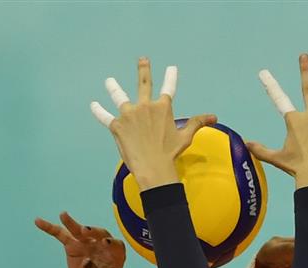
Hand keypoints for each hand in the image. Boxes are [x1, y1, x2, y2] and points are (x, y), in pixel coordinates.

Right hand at [35, 212, 124, 267]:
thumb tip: (86, 262)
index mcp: (116, 257)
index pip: (116, 246)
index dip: (112, 243)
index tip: (105, 242)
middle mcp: (102, 246)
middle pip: (100, 235)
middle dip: (93, 232)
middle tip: (85, 231)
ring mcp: (87, 243)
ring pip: (80, 232)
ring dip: (72, 224)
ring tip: (63, 215)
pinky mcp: (73, 245)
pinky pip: (61, 235)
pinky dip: (50, 228)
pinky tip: (39, 222)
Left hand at [91, 58, 215, 190]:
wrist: (153, 167)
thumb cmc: (170, 153)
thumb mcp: (185, 136)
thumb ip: (197, 122)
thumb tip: (214, 116)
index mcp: (162, 108)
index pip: (168, 89)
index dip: (171, 77)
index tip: (171, 67)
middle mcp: (145, 106)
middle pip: (143, 84)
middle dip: (143, 70)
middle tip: (142, 59)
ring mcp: (129, 114)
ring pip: (120, 97)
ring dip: (114, 88)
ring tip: (110, 82)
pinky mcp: (117, 125)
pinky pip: (106, 117)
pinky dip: (98, 111)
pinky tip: (93, 105)